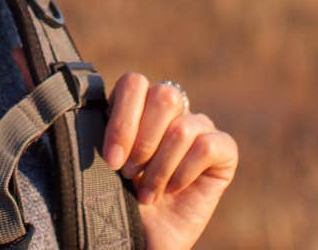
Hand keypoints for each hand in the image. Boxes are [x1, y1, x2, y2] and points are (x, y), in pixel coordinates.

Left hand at [102, 73, 238, 249]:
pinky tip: (174, 189)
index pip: (134, 83)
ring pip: (182, 128)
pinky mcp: (224, 150)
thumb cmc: (122, 198)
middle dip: (143, 142)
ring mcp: (200, 127)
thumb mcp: (106, 160)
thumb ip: (106, 129)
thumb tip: (94, 107)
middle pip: (164, 96)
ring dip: (159, 168)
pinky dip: (185, 172)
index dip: (123, 120)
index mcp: (139, 104)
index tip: (112, 160)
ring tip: (147, 193)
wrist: (144, 236)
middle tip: (130, 174)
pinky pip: (207, 147)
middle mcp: (172, 110)